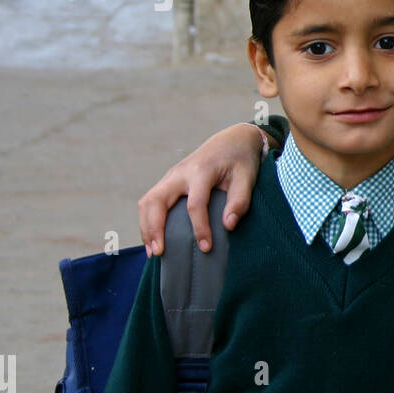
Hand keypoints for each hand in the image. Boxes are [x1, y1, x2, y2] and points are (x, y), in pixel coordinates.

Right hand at [137, 124, 266, 254]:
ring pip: (147, 201)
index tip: (206, 248)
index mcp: (202, 170)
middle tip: (159, 253)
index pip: (195, 203)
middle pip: (156, 200)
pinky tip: (153, 240)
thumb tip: (228, 226)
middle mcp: (180, 173)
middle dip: (154, 228)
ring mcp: (170, 176)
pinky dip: (147, 221)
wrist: (232, 140)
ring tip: (153, 252)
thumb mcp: (247, 178)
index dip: (199, 227)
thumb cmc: (240, 161)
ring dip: (146, 227)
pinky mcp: (168, 182)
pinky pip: (150, 201)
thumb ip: (240, 201)